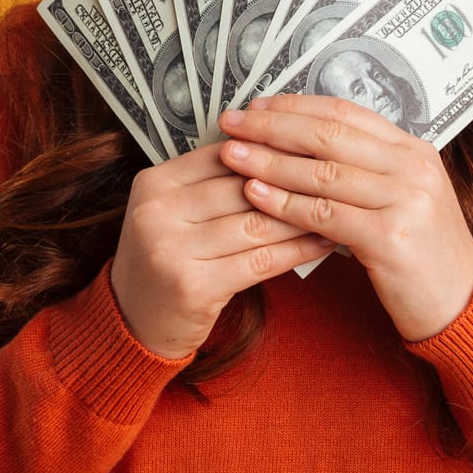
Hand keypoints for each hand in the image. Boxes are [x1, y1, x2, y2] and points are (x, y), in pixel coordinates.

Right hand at [107, 143, 334, 358]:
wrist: (133, 322)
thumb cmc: (167, 259)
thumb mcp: (174, 211)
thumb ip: (212, 183)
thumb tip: (280, 150)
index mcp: (154, 182)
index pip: (223, 155)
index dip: (271, 151)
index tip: (313, 150)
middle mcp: (157, 212)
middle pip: (243, 186)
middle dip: (294, 183)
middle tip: (338, 177)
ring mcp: (171, 250)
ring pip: (256, 223)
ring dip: (304, 217)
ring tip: (340, 209)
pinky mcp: (193, 286)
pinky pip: (260, 260)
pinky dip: (297, 250)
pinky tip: (324, 243)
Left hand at [217, 95, 472, 342]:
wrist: (460, 300)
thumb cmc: (422, 250)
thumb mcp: (403, 196)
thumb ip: (366, 167)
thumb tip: (303, 142)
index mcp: (414, 149)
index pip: (347, 112)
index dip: (297, 106)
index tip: (258, 106)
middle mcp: (413, 168)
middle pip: (329, 135)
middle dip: (274, 127)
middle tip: (233, 123)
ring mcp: (405, 201)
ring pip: (323, 172)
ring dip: (270, 162)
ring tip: (232, 156)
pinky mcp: (390, 238)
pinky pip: (324, 214)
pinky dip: (285, 204)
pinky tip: (256, 196)